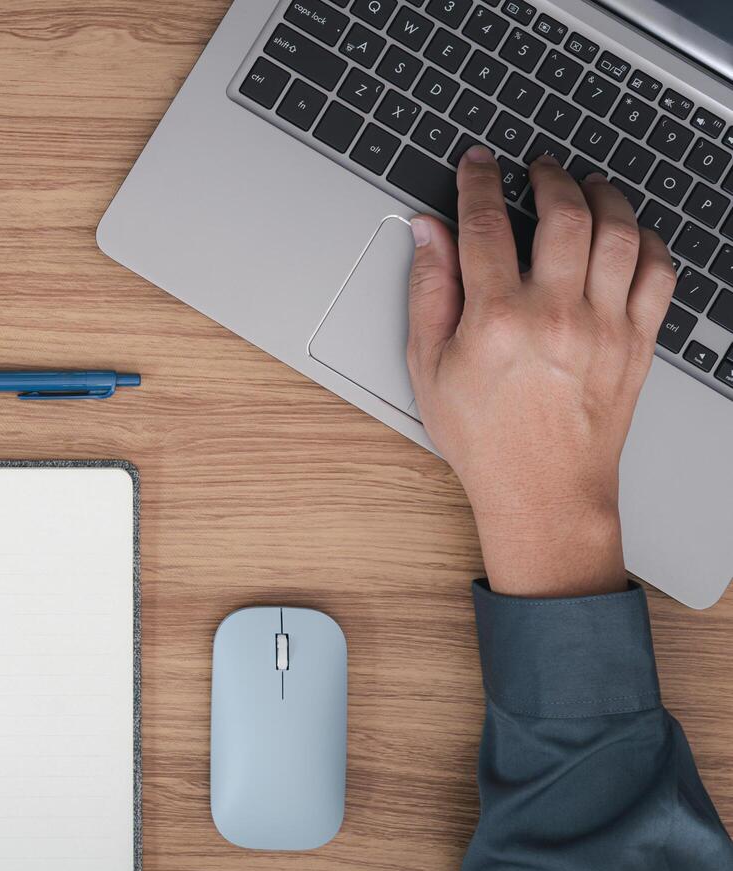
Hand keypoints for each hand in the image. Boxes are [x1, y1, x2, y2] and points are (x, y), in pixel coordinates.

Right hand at [407, 147, 676, 598]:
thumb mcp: (429, 367)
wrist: (543, 491)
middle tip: (537, 168)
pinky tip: (626, 233)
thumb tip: (428, 234)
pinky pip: (658, 271)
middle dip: (548, 177)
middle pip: (563, 214)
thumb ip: (429, 291)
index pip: (487, 225)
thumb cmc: (484, 437)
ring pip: (618, 232)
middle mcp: (556, 315)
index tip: (478, 163)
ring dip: (603, 196)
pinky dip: (646, 240)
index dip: (479, 182)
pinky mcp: (638, 342)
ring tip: (586, 185)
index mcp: (496, 320)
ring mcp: (605, 327)